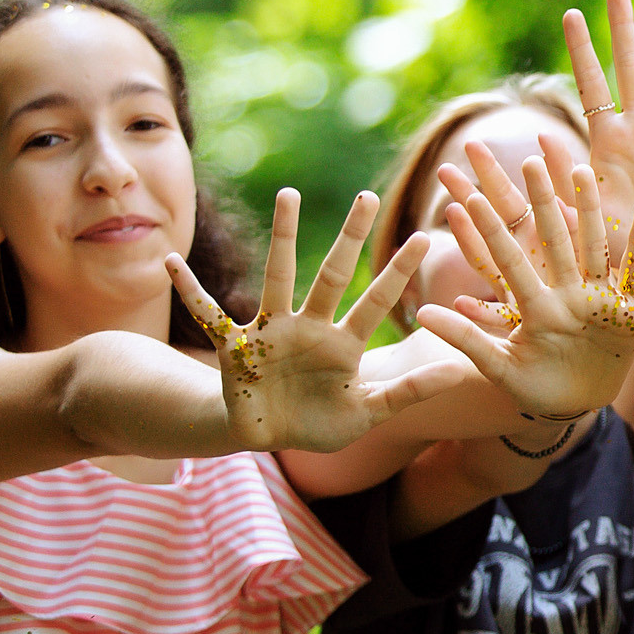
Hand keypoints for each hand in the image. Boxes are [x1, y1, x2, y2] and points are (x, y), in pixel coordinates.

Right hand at [168, 189, 467, 451]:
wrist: (269, 439)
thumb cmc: (321, 423)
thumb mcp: (369, 412)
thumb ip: (409, 392)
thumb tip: (461, 370)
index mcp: (344, 342)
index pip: (377, 300)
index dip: (399, 273)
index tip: (424, 238)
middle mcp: (310, 326)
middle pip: (333, 274)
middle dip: (350, 237)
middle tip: (369, 196)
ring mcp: (271, 332)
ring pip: (278, 277)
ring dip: (283, 238)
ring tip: (288, 194)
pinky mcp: (235, 348)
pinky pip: (208, 313)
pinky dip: (190, 290)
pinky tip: (171, 261)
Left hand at [412, 156, 633, 418]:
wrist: (579, 406)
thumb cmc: (535, 387)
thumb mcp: (498, 366)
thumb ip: (466, 338)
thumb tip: (422, 313)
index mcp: (533, 303)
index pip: (505, 257)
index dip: (488, 229)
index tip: (467, 196)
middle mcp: (565, 292)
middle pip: (549, 237)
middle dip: (537, 199)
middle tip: (525, 160)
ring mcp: (598, 297)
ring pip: (593, 243)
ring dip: (589, 209)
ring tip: (582, 171)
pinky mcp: (629, 311)